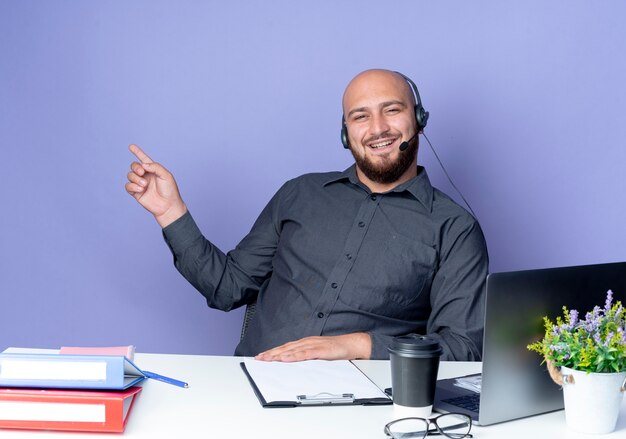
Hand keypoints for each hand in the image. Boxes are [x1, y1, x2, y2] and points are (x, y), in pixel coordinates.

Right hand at [125, 144, 186, 227]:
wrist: (168, 206)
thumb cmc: (170, 190)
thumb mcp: (166, 175)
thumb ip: (155, 167)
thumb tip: (143, 164)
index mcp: (153, 170)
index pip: (144, 159)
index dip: (137, 152)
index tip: (131, 146)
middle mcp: (145, 176)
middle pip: (134, 166)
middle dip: (136, 167)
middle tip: (142, 172)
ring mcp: (140, 184)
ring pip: (130, 175)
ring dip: (135, 178)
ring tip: (144, 185)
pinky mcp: (136, 193)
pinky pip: (128, 186)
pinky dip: (133, 186)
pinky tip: (141, 190)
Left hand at [255, 333, 371, 361]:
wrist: (350, 344)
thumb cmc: (334, 350)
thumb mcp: (317, 355)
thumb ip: (305, 358)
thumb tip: (292, 364)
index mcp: (304, 343)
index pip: (285, 348)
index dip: (272, 352)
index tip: (261, 356)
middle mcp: (306, 342)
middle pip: (285, 348)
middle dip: (271, 354)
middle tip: (259, 359)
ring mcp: (312, 345)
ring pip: (292, 350)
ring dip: (278, 354)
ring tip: (267, 359)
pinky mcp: (319, 350)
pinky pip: (304, 354)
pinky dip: (294, 356)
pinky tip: (285, 359)